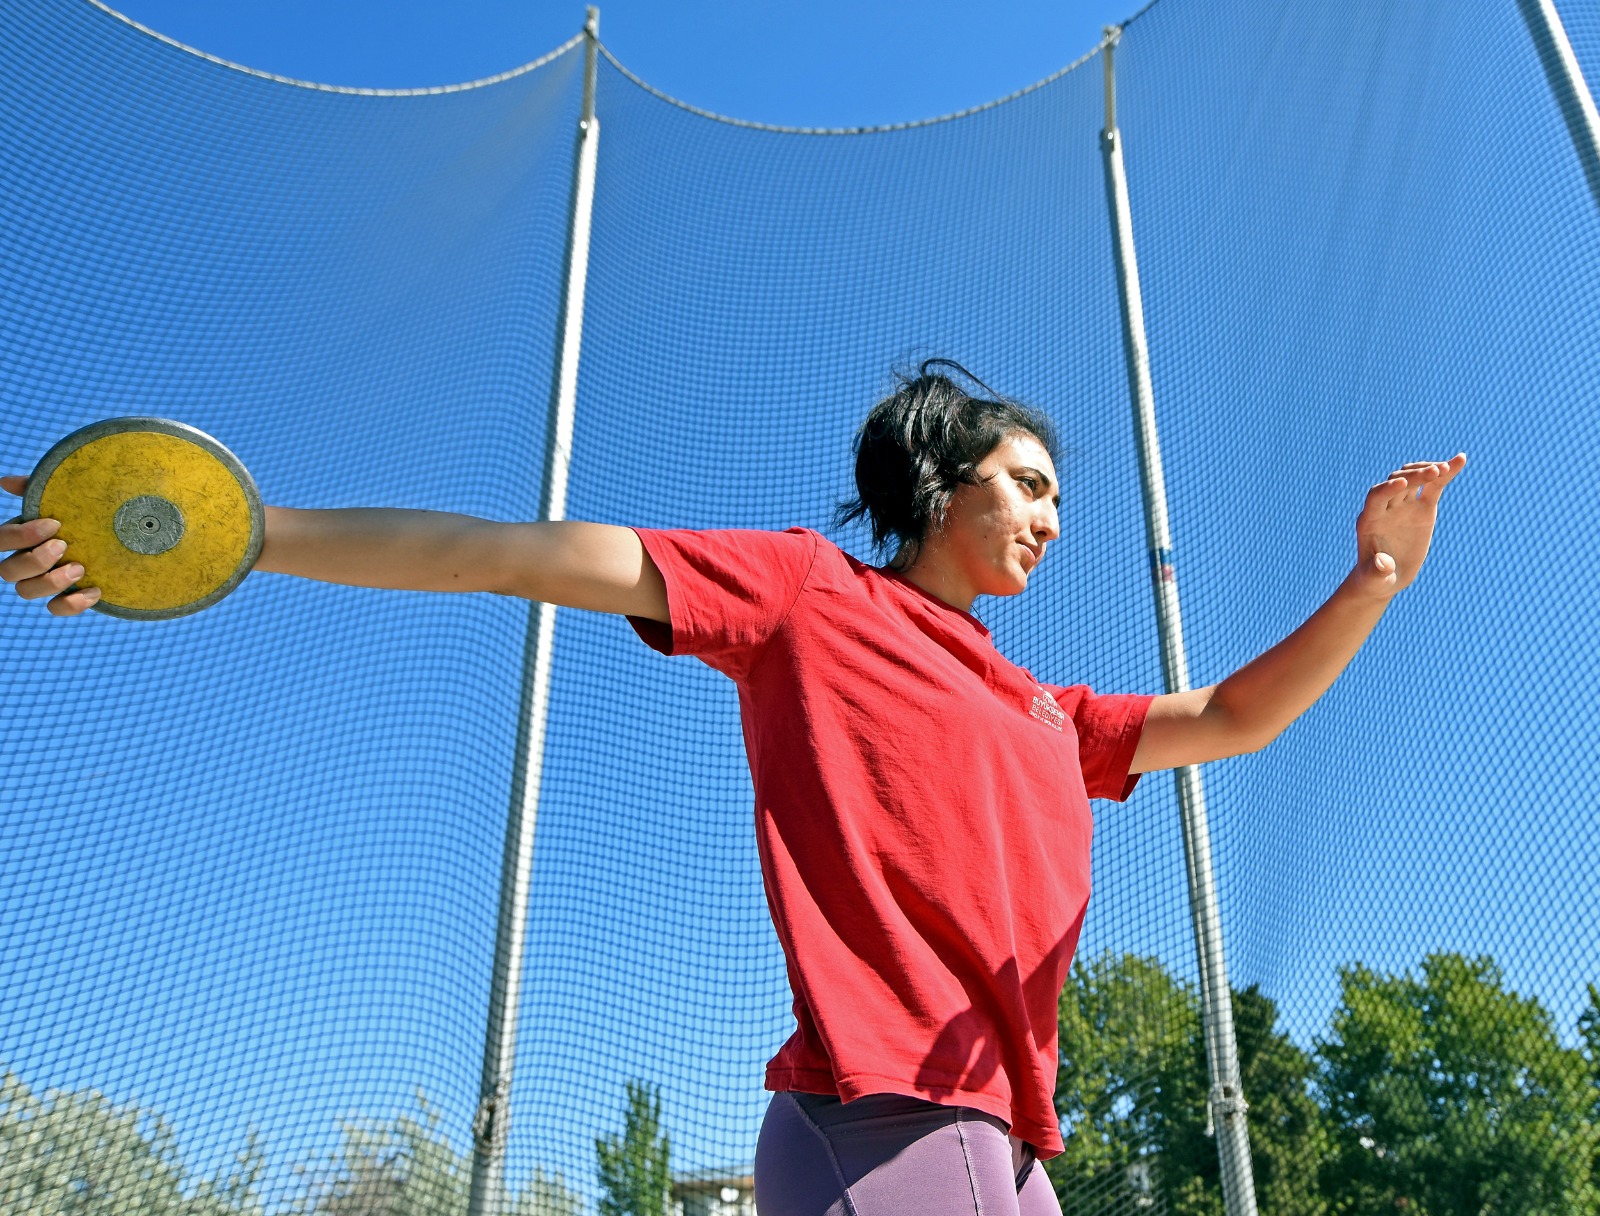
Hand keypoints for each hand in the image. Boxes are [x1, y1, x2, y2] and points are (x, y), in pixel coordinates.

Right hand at [0, 474, 100, 615]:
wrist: (122, 534)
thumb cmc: (82, 513)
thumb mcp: (62, 497)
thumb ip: (35, 489)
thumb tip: (6, 481)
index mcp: (20, 537)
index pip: (0, 541)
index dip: (20, 535)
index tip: (54, 524)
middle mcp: (26, 562)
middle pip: (8, 571)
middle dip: (34, 560)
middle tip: (64, 546)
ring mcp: (44, 582)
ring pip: (26, 592)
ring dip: (51, 582)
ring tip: (80, 568)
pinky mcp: (65, 597)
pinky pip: (56, 609)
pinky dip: (72, 604)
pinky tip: (95, 591)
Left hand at [1350, 454, 1466, 598]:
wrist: (1386, 577)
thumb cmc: (1375, 579)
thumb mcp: (1375, 579)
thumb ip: (1377, 570)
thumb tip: (1383, 563)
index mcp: (1370, 520)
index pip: (1376, 496)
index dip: (1388, 488)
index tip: (1403, 482)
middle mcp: (1386, 508)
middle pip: (1397, 482)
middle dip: (1414, 476)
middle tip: (1435, 472)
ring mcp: (1404, 505)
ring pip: (1414, 478)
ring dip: (1428, 470)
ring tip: (1447, 467)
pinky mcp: (1421, 508)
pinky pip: (1433, 486)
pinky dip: (1446, 473)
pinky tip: (1460, 460)